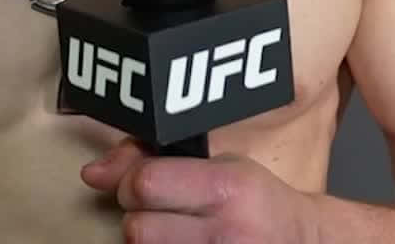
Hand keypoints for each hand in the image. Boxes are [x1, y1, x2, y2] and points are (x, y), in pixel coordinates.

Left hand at [81, 137, 317, 243]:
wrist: (303, 243)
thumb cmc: (254, 200)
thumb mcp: (217, 165)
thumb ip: (152, 159)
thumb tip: (91, 173)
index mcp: (226, 188)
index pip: (144, 184)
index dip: (132, 183)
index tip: (144, 185)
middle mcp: (224, 233)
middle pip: (136, 229)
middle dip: (139, 218)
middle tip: (163, 214)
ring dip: (151, 243)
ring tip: (178, 234)